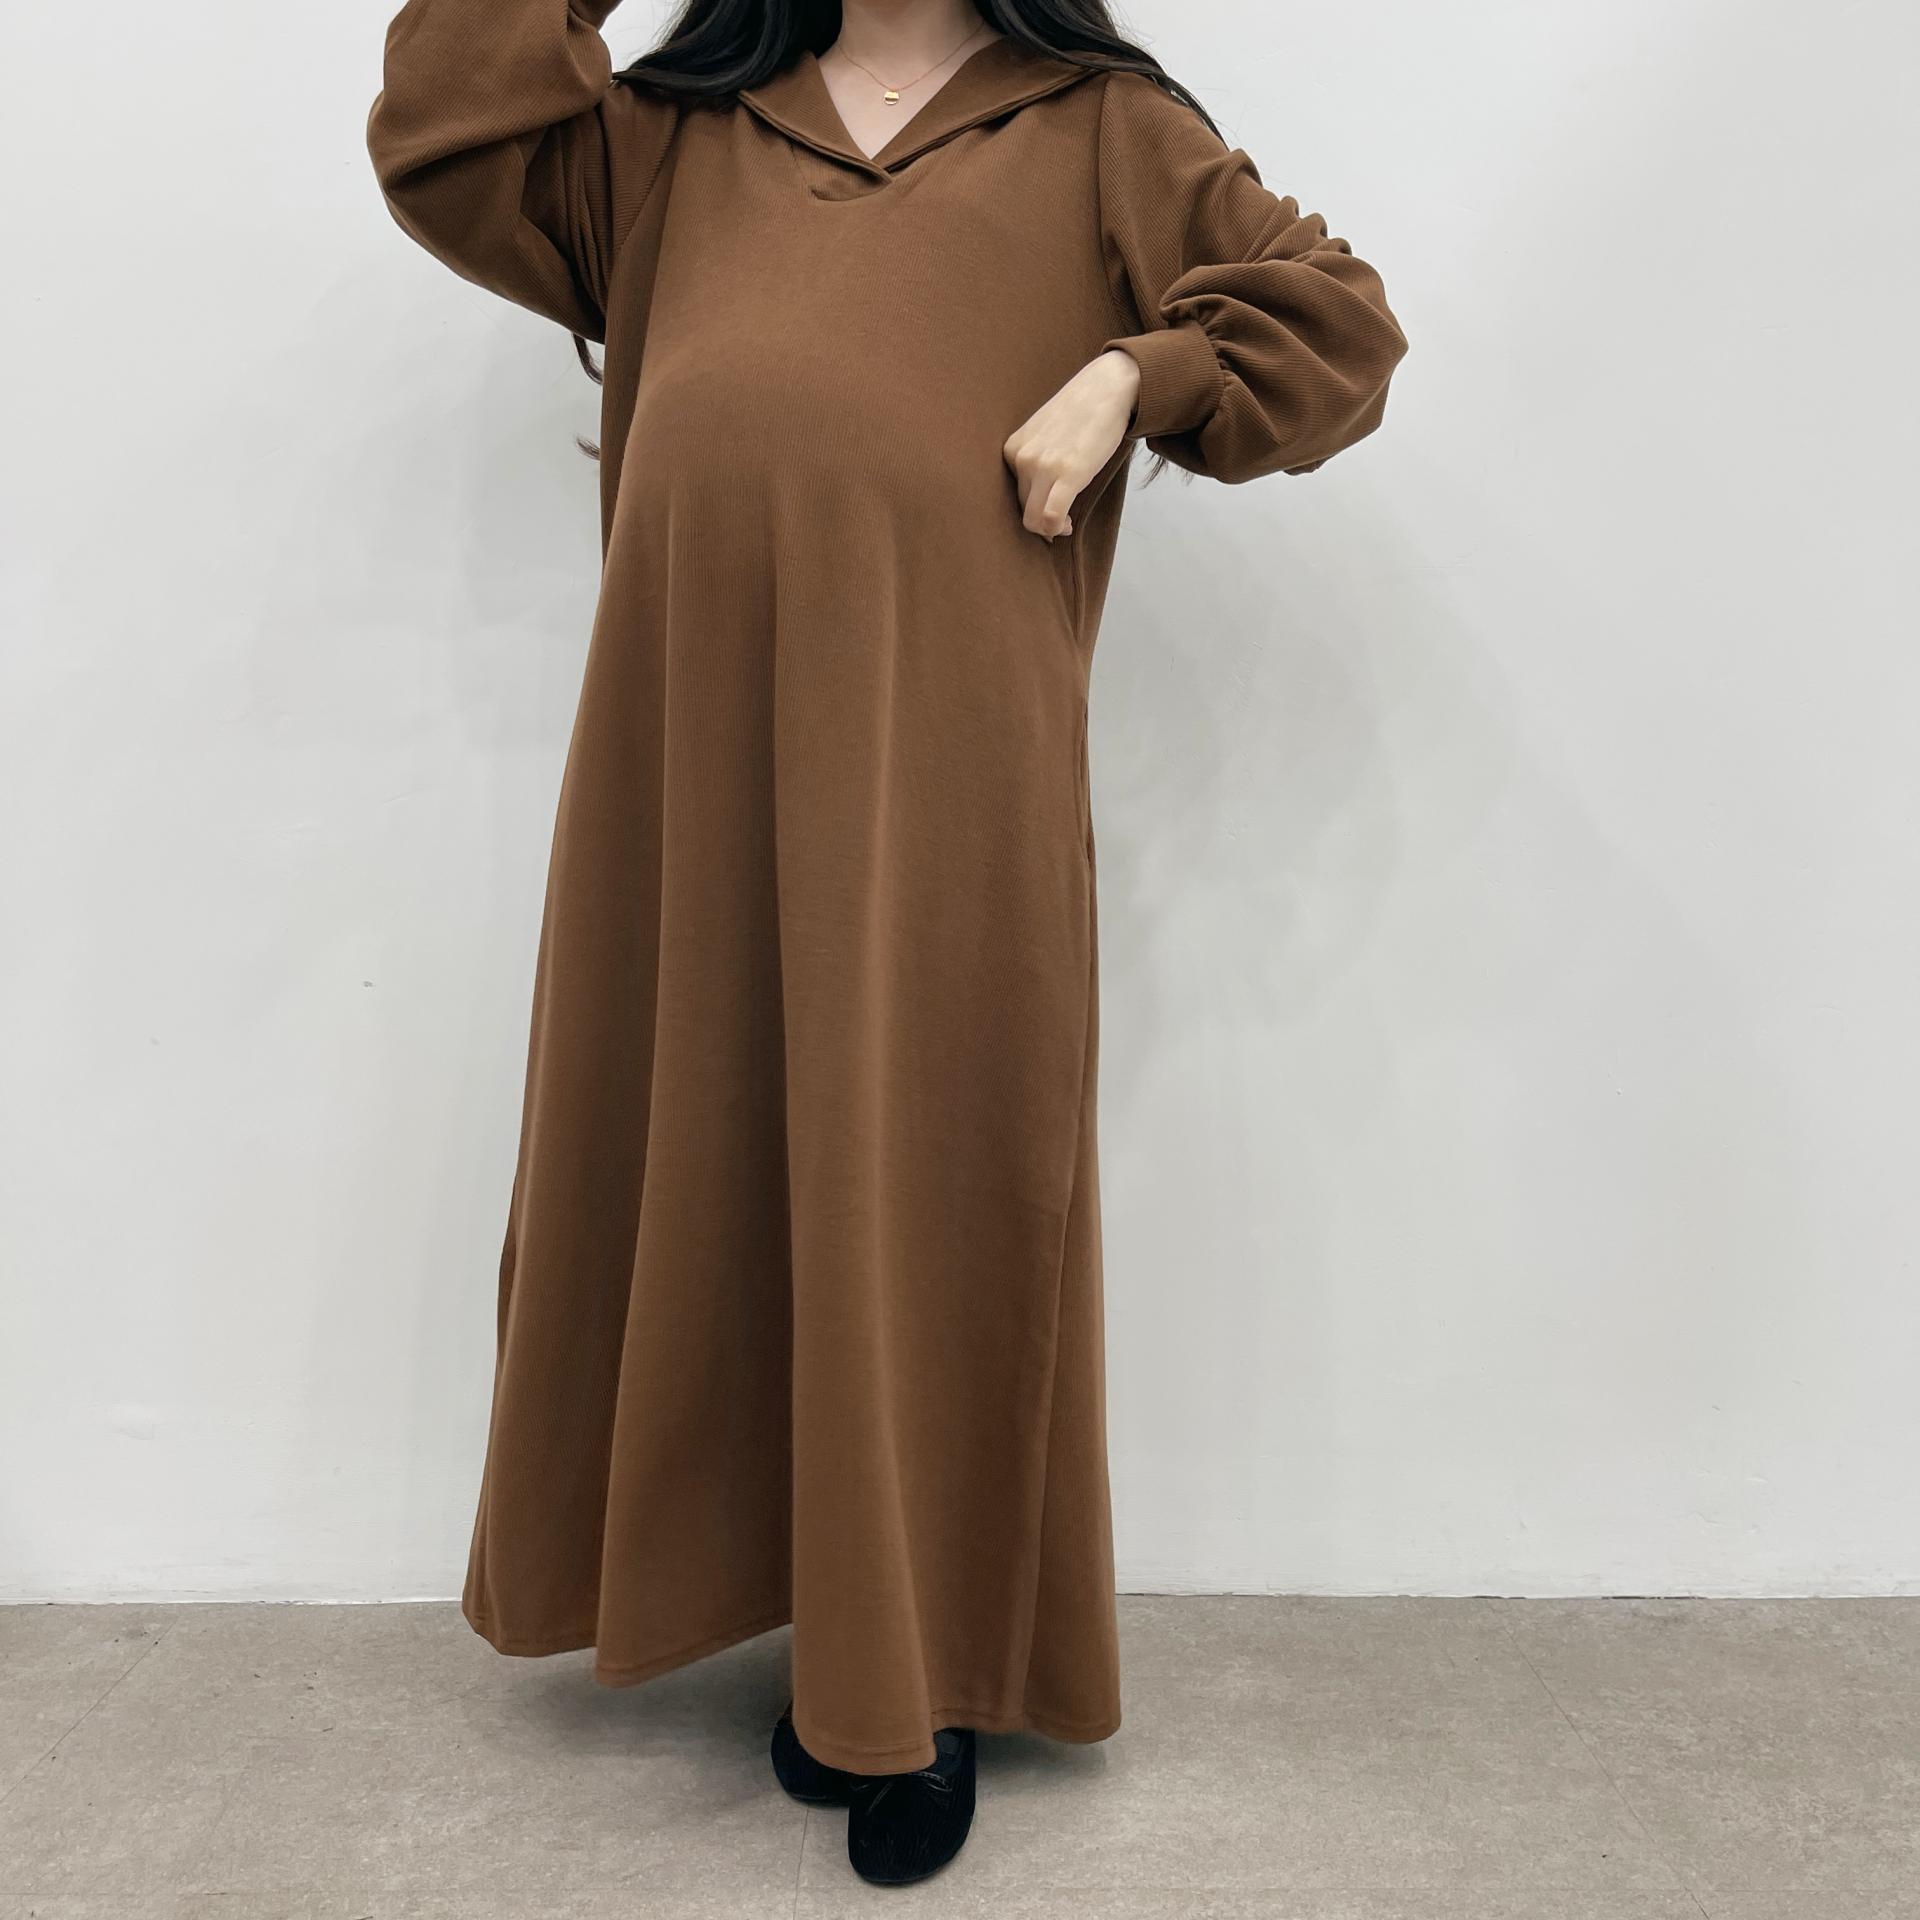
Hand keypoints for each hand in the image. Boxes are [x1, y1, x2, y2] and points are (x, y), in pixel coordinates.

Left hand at [1002, 349, 1140, 539]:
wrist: (1106, 387)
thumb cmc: (1081, 409)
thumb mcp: (1044, 432)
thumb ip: (1036, 457)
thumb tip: (1039, 492)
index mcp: (1013, 448)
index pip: (1014, 492)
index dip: (1031, 506)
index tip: (1048, 509)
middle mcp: (1022, 458)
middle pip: (1023, 508)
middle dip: (1040, 521)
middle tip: (1060, 520)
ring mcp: (1042, 466)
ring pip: (1034, 519)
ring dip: (1049, 529)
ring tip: (1065, 523)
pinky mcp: (1067, 474)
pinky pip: (1051, 518)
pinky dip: (1057, 529)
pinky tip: (1068, 524)